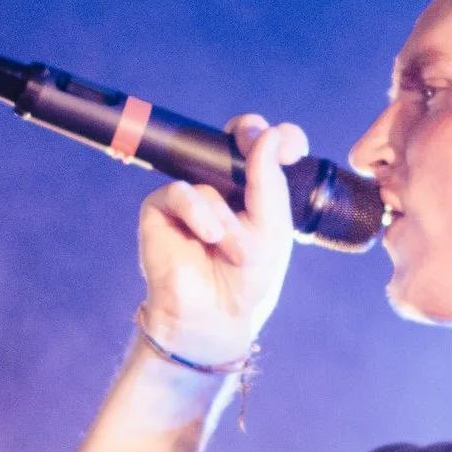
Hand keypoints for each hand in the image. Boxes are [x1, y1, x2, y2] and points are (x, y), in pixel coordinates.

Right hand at [135, 114, 305, 362]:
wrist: (215, 316)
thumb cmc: (246, 279)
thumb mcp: (272, 231)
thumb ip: (270, 183)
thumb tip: (267, 134)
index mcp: (255, 191)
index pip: (268, 149)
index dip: (280, 138)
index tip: (291, 148)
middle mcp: (222, 187)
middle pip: (235, 138)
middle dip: (248, 136)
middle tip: (254, 143)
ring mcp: (191, 196)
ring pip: (212, 184)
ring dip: (230, 222)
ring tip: (237, 254)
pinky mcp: (160, 208)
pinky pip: (182, 192)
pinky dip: (199, 214)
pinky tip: (208, 237)